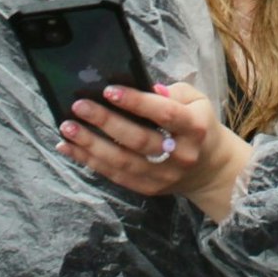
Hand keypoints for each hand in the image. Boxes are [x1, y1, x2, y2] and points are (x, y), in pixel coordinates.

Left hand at [56, 82, 252, 222]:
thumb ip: (173, 92)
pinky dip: (89, 161)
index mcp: (194, 128)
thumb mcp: (197, 101)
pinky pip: (114, 176)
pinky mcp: (148, 188)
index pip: (165, 113)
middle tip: (79, 106)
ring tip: (67, 128)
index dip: (137, 102)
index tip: (109, 90)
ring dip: (91, 144)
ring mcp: (163, 175)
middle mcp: (180, 154)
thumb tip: (144, 88)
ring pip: (122, 162)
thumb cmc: (198, 125)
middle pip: (139, 140)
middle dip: (106, 122)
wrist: (210, 168)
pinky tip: (69, 148)